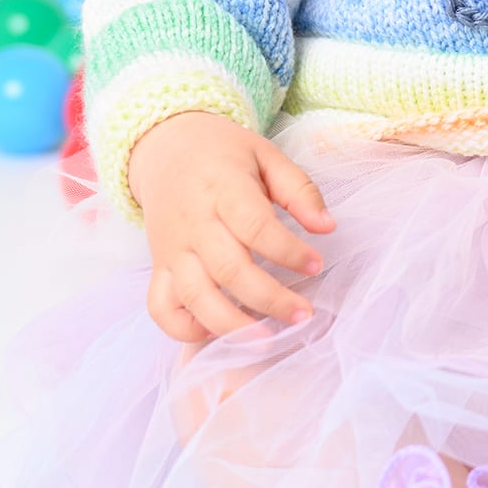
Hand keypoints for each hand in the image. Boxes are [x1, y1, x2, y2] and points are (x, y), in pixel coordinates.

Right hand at [127, 111, 337, 341]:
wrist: (165, 148)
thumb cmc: (223, 155)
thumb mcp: (266, 155)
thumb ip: (299, 190)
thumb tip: (328, 227)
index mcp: (224, 189)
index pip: (256, 227)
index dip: (288, 251)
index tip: (317, 265)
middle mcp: (194, 223)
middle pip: (229, 269)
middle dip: (269, 299)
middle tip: (303, 315)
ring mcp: (172, 248)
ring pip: (195, 296)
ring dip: (230, 324)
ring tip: (266, 339)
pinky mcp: (159, 266)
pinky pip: (161, 308)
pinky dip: (184, 328)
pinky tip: (215, 333)